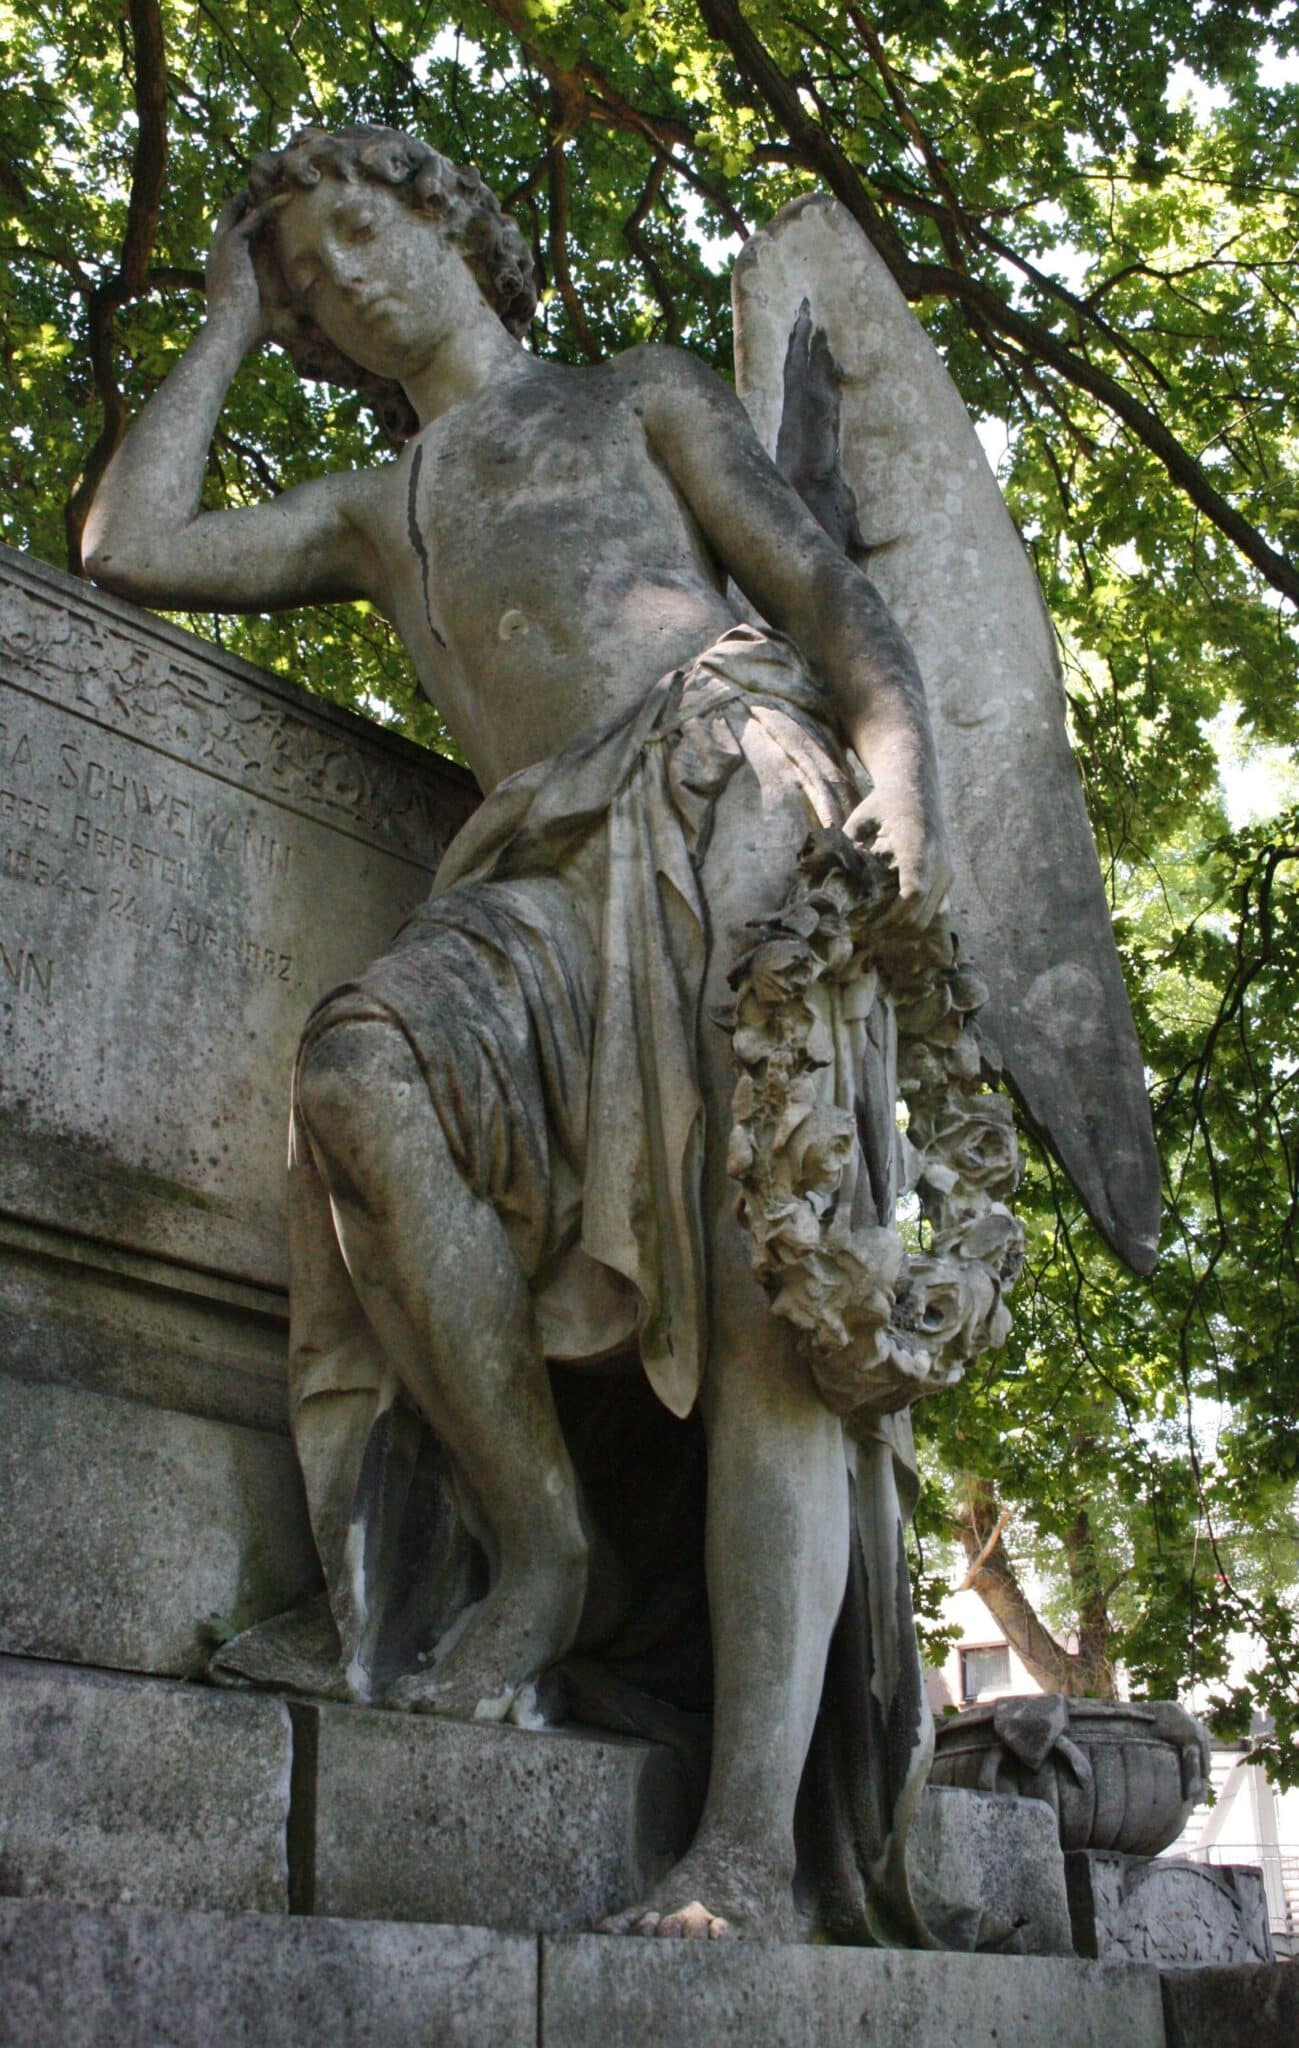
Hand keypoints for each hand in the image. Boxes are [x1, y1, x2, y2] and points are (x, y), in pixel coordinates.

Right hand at [204, 191, 286, 349]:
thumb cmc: (244, 333)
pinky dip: (268, 208)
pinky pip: (251, 219)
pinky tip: (286, 199)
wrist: (228, 333)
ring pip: (236, 211)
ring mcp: (221, 248)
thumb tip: (304, 323)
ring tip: (273, 183)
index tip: (258, 213)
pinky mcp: (231, 246)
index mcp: (219, 268)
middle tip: (260, 188)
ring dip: (254, 197)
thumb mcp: (263, 316)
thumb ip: (280, 312)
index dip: (242, 222)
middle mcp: (216, 253)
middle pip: (227, 217)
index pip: (229, 237)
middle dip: (242, 201)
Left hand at [843, 793, 952, 930]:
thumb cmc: (882, 805)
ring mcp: (946, 871)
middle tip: (862, 929)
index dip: (890, 915)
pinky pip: (934, 910)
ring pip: (928, 918)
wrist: (917, 788)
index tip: (864, 922)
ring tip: (873, 923)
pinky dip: (912, 917)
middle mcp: (938, 861)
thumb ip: (847, 851)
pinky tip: (889, 914)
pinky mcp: (947, 878)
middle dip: (891, 927)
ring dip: (901, 925)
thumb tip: (828, 883)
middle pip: (920, 914)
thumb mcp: (858, 822)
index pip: (913, 892)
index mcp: (916, 846)